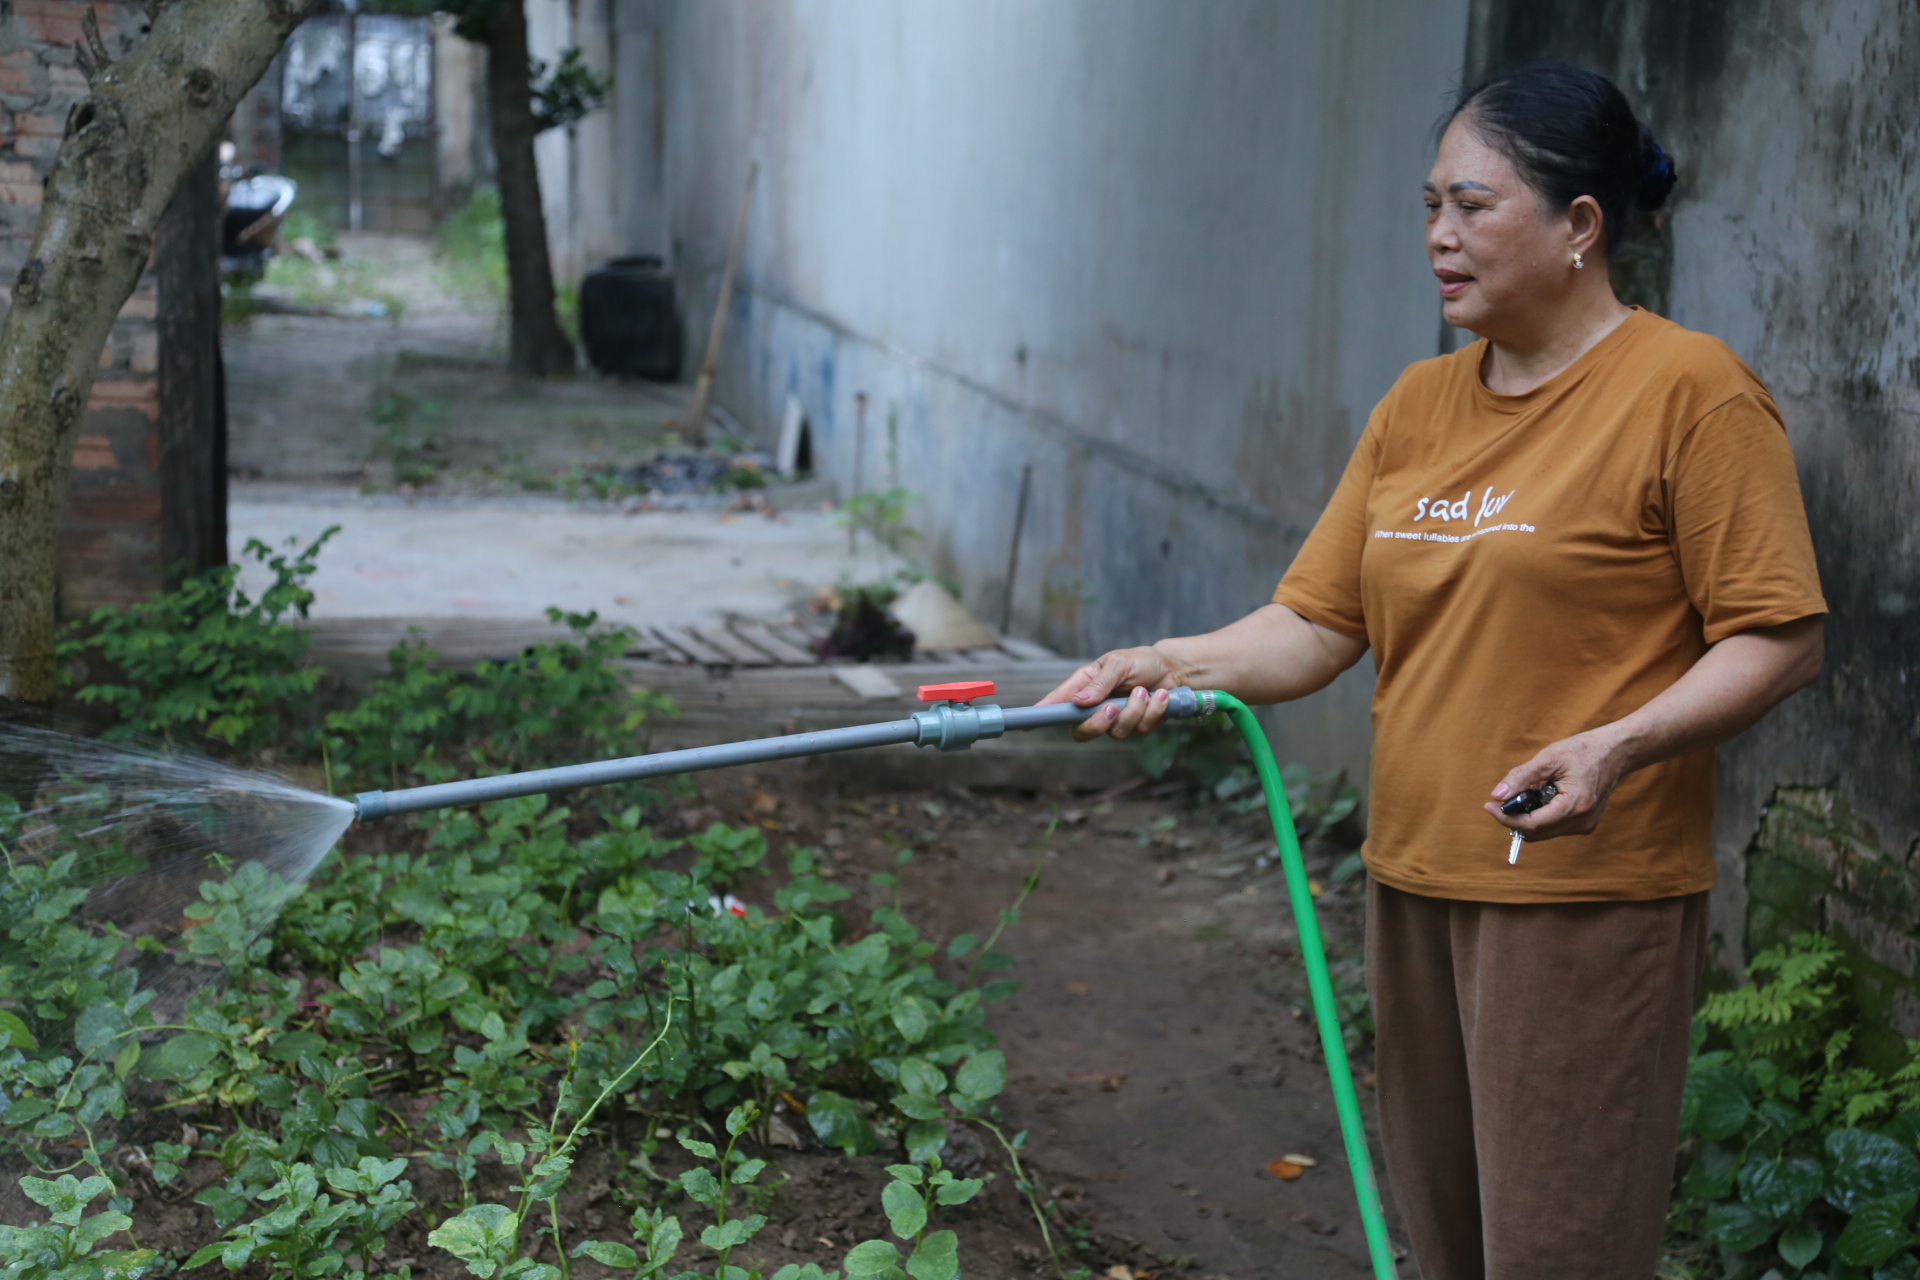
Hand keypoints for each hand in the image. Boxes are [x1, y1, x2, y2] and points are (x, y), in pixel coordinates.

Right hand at [1038, 646, 1185, 741]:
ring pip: (1115, 732)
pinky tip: (1159, 697)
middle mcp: (1096, 707)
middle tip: (1113, 708)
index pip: (1058, 703)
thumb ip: (1099, 683)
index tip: (1028, 725)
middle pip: (1082, 731)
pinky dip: (1152, 712)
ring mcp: (1115, 720)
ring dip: (1134, 711)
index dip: (1043, 715)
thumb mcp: (1118, 664)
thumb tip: (1079, 702)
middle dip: (1098, 724)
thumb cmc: (1141, 661)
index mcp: (1085, 686)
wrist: (1173, 670)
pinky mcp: (1136, 728)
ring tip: (1146, 691)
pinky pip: (1139, 730)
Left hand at [1485, 729, 1629, 841]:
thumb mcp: (1548, 758)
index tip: (1489, 806)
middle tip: (1504, 798)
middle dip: (1515, 817)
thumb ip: (1521, 778)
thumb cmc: (1583, 751)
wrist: (1616, 752)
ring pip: (1544, 831)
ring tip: (1530, 791)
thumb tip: (1497, 795)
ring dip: (1528, 816)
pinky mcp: (1585, 824)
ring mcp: (1585, 825)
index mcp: (1575, 806)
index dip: (1506, 818)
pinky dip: (1541, 815)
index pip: (1532, 825)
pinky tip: (1542, 796)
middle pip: (1536, 832)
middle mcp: (1582, 822)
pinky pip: (1554, 827)